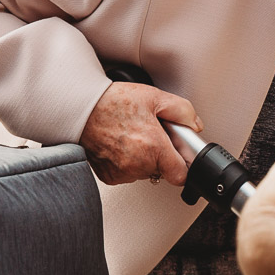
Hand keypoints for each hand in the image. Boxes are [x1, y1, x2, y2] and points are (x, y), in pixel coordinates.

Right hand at [79, 83, 201, 185]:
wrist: (80, 109)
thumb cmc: (112, 102)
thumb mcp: (154, 97)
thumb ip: (182, 111)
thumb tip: (194, 125)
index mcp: (153, 147)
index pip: (181, 175)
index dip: (183, 164)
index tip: (179, 155)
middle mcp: (138, 164)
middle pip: (162, 170)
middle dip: (160, 154)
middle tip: (150, 135)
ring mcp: (122, 173)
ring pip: (144, 172)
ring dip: (143, 159)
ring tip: (133, 136)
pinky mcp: (110, 177)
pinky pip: (127, 173)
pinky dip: (127, 162)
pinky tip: (120, 144)